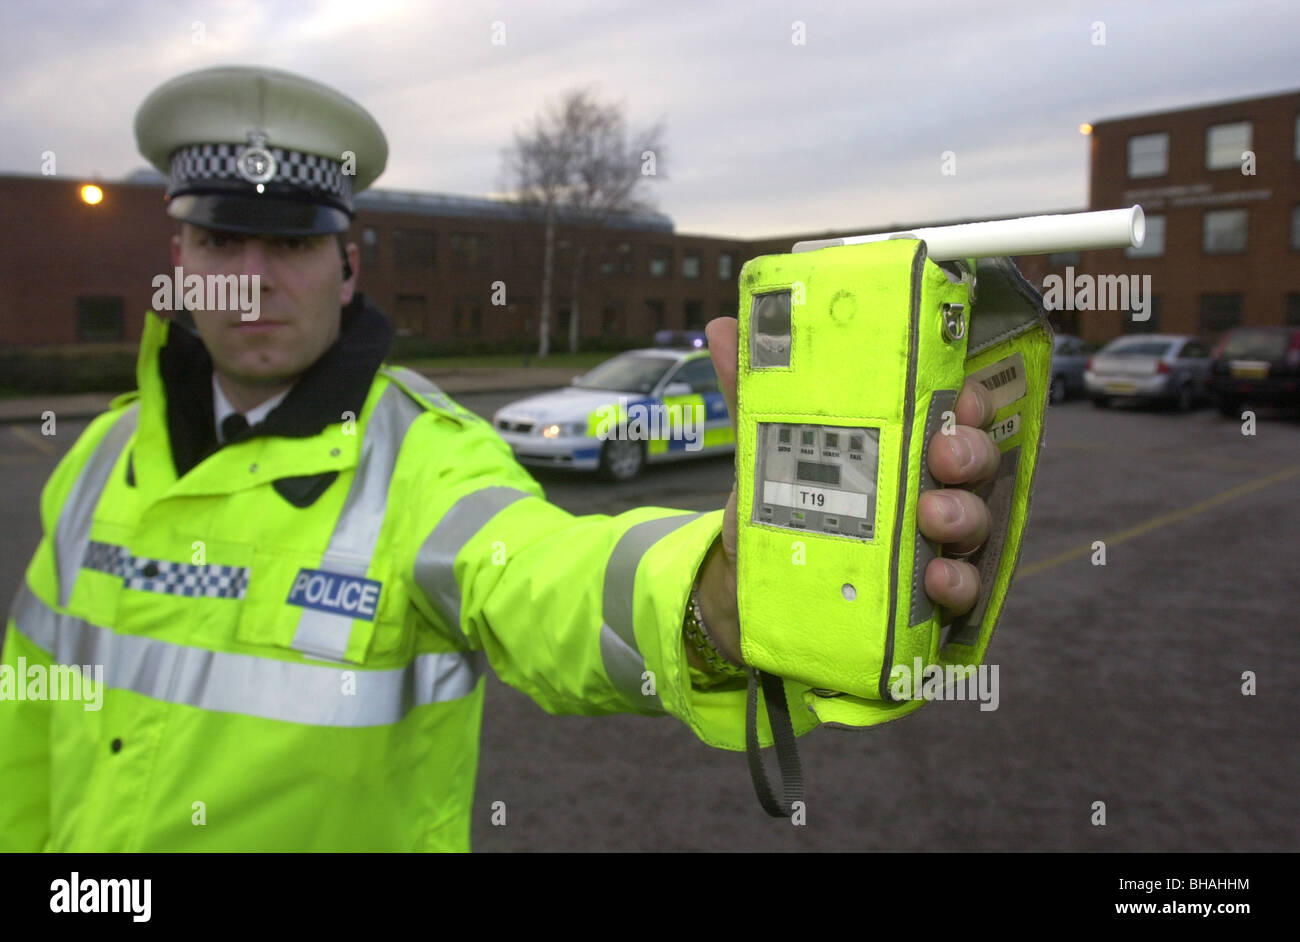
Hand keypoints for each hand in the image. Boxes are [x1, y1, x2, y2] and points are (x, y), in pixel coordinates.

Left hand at [690, 317, 998, 669]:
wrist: (750, 589)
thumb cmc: (781, 506)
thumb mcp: (766, 452)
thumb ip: (753, 394)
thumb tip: (720, 329)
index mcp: (903, 445)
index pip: (955, 413)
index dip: (968, 401)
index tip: (957, 396)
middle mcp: (930, 489)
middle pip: (976, 463)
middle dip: (969, 453)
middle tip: (943, 454)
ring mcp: (934, 544)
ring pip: (975, 523)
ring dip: (963, 515)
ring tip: (931, 516)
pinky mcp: (927, 598)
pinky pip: (961, 591)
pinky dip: (956, 583)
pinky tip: (935, 579)